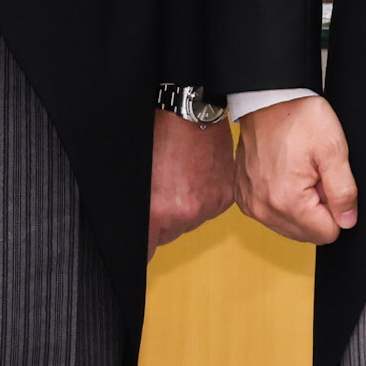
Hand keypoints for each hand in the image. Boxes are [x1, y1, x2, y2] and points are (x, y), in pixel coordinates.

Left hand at [148, 110, 235, 257]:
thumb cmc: (159, 136)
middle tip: (165, 188)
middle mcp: (184, 214)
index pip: (146, 252)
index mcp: (157, 212)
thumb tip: (143, 234)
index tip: (144, 248)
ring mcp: (208, 206)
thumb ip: (143, 212)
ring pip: (192, 220)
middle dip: (166, 218)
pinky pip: (211, 207)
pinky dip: (206, 195)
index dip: (144, 249)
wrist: (188, 112)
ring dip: (187, 205)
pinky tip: (199, 174)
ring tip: (183, 175)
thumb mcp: (140, 180)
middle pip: (170, 234)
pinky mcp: (225, 196)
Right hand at [233, 95, 358, 243]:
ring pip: (289, 226)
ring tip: (299, 172)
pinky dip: (282, 200)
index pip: (326, 233)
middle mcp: (262, 209)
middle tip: (314, 174)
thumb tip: (347, 221)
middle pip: (306, 233)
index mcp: (286, 201)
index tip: (326, 181)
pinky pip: (271, 214)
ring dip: (300, 205)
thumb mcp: (333, 149)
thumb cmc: (298, 117)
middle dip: (317, 208)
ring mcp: (250, 204)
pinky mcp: (243, 197)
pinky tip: (285, 174)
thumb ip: (344, 191)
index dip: (335, 208)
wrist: (268, 99)